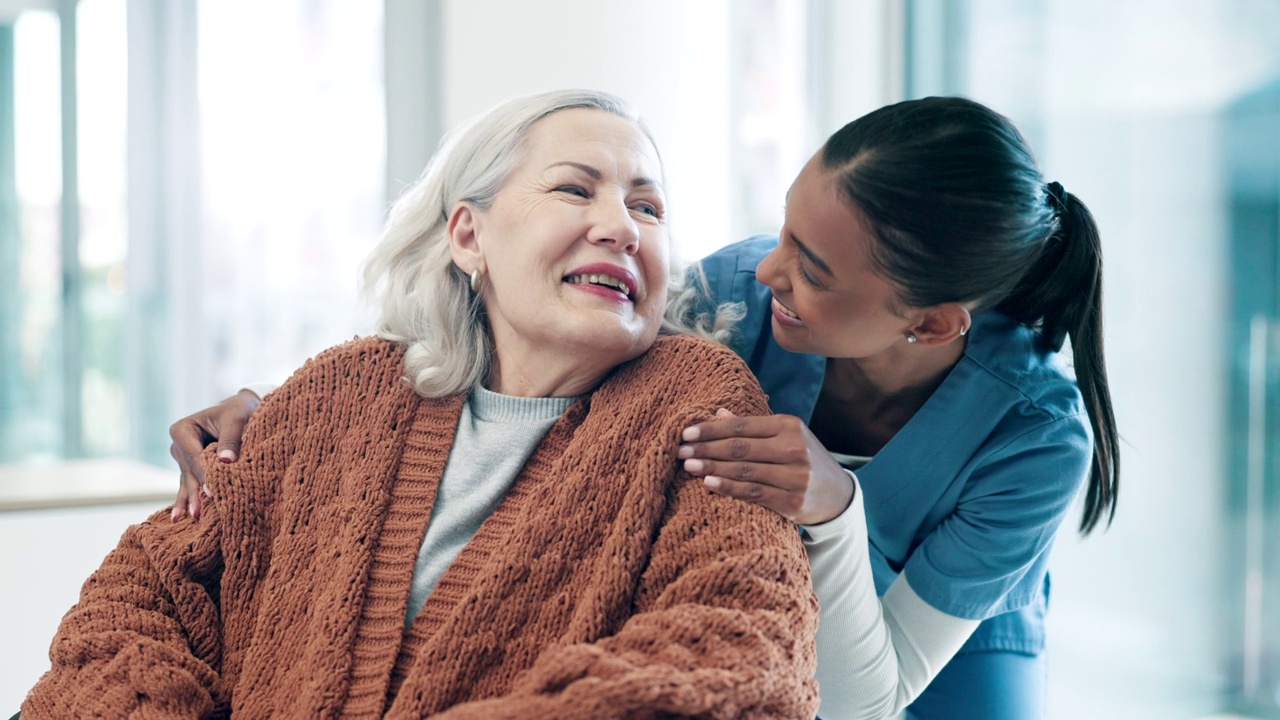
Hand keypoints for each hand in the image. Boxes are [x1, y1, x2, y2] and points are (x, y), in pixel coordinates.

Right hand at [169, 389, 260, 520]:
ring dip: (191, 500)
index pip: (194, 456)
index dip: (204, 474)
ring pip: (189, 481)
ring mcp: (183, 459)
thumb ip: (231, 439)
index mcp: (183, 430)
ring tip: (190, 519)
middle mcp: (179, 446)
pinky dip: (190, 499)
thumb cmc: (240, 411)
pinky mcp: (192, 468)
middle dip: (195, 492)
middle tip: (198, 514)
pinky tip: (180, 517)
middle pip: (190, 472)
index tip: (212, 492)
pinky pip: (191, 484)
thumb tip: (226, 461)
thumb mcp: (237, 419)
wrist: (243, 409)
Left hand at [678, 409, 853, 524]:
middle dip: (706, 448)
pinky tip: (708, 483)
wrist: (838, 495)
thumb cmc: (803, 460)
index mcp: (789, 426)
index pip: (742, 426)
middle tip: (680, 450)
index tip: (687, 432)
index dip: (712, 429)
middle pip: (740, 448)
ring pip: (744, 470)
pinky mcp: (793, 501)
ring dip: (712, 467)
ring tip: (688, 465)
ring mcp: (795, 476)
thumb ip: (752, 426)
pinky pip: (753, 493)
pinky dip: (729, 488)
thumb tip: (718, 413)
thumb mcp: (784, 436)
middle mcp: (794, 448)